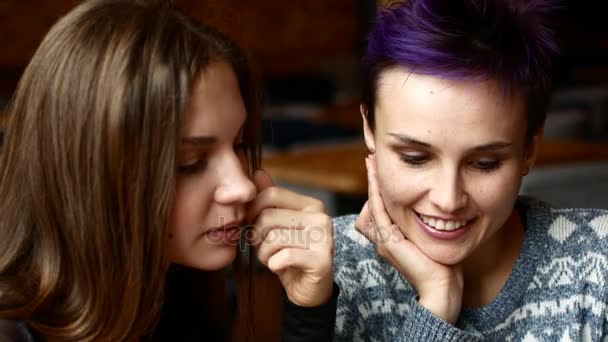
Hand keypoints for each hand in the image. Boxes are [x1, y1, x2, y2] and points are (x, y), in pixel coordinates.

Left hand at [248, 169, 333, 306]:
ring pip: (273, 238)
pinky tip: (279, 267)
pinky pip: (283, 256)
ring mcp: (324, 238)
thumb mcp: (278, 225)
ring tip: (270, 259)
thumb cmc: (291, 254)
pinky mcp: (322, 260)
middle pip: (268, 216)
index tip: (252, 225)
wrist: (309, 289)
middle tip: (262, 247)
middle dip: (256, 236)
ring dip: (263, 253)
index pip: (270, 194)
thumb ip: (269, 200)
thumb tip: (258, 173)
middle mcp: (321, 217)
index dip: (253, 211)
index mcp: (311, 205)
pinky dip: (273, 264)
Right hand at [356, 155, 462, 323]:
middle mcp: (383, 238)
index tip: (381, 166)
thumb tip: (439, 210)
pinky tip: (377, 175)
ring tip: (371, 161)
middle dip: (373, 179)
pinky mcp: (388, 241)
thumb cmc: (443, 268)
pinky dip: (376, 191)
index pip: (382, 207)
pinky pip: (378, 210)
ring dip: (372, 181)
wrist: (442, 289)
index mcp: (391, 239)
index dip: (380, 186)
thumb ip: (429, 226)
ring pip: (374, 203)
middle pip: (374, 202)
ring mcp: (383, 240)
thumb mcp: (433, 240)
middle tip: (371, 157)